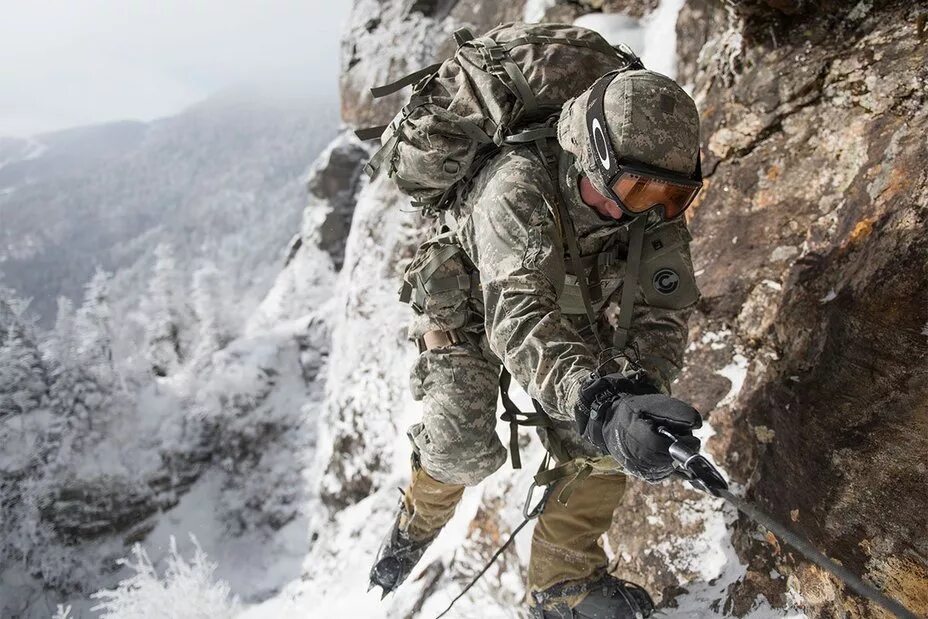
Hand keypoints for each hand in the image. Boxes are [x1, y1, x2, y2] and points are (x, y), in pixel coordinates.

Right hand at [574, 373, 701, 481]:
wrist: (614, 425)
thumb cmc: (636, 412)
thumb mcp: (653, 403)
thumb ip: (676, 410)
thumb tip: (697, 424)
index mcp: (636, 435)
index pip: (664, 447)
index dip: (681, 443)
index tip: (690, 435)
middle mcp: (636, 456)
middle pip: (670, 459)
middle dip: (682, 449)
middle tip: (681, 436)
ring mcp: (640, 469)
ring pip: (671, 468)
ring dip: (677, 456)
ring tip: (667, 441)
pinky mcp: (646, 476)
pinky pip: (667, 473)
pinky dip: (672, 462)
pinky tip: (664, 451)